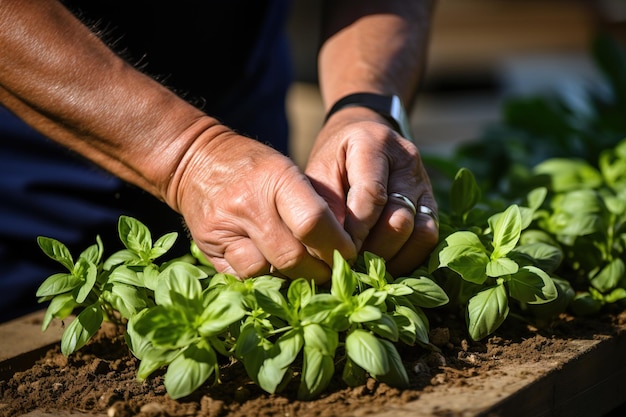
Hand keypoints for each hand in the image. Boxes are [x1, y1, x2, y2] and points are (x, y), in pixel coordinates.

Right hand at [169, 130, 356, 282]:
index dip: (336, 246)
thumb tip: (344, 244)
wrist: (195, 161)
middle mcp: (248, 205)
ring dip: (291, 278)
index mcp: (275, 179)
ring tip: (302, 271)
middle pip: (292, 256)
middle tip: (329, 271)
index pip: (313, 224)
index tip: (348, 254)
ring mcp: (224, 229)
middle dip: (319, 271)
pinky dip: (264, 279)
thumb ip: (314, 203)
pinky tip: (273, 269)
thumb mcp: (287, 170)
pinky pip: (243, 278)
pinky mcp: (208, 249)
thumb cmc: (253, 166)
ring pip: (267, 272)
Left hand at [305, 107, 437, 275]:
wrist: (361, 139)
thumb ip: (325, 206)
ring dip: (392, 258)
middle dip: (373, 250)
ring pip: (421, 232)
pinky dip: (408, 258)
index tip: (339, 254)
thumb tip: (329, 249)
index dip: (356, 231)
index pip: (372, 195)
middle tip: (350, 266)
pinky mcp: (432, 202)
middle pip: (399, 219)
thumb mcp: (320, 173)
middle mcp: (407, 159)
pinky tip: (385, 265)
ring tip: (366, 268)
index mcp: (374, 143)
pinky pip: (429, 238)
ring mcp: (424, 181)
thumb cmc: (335, 160)